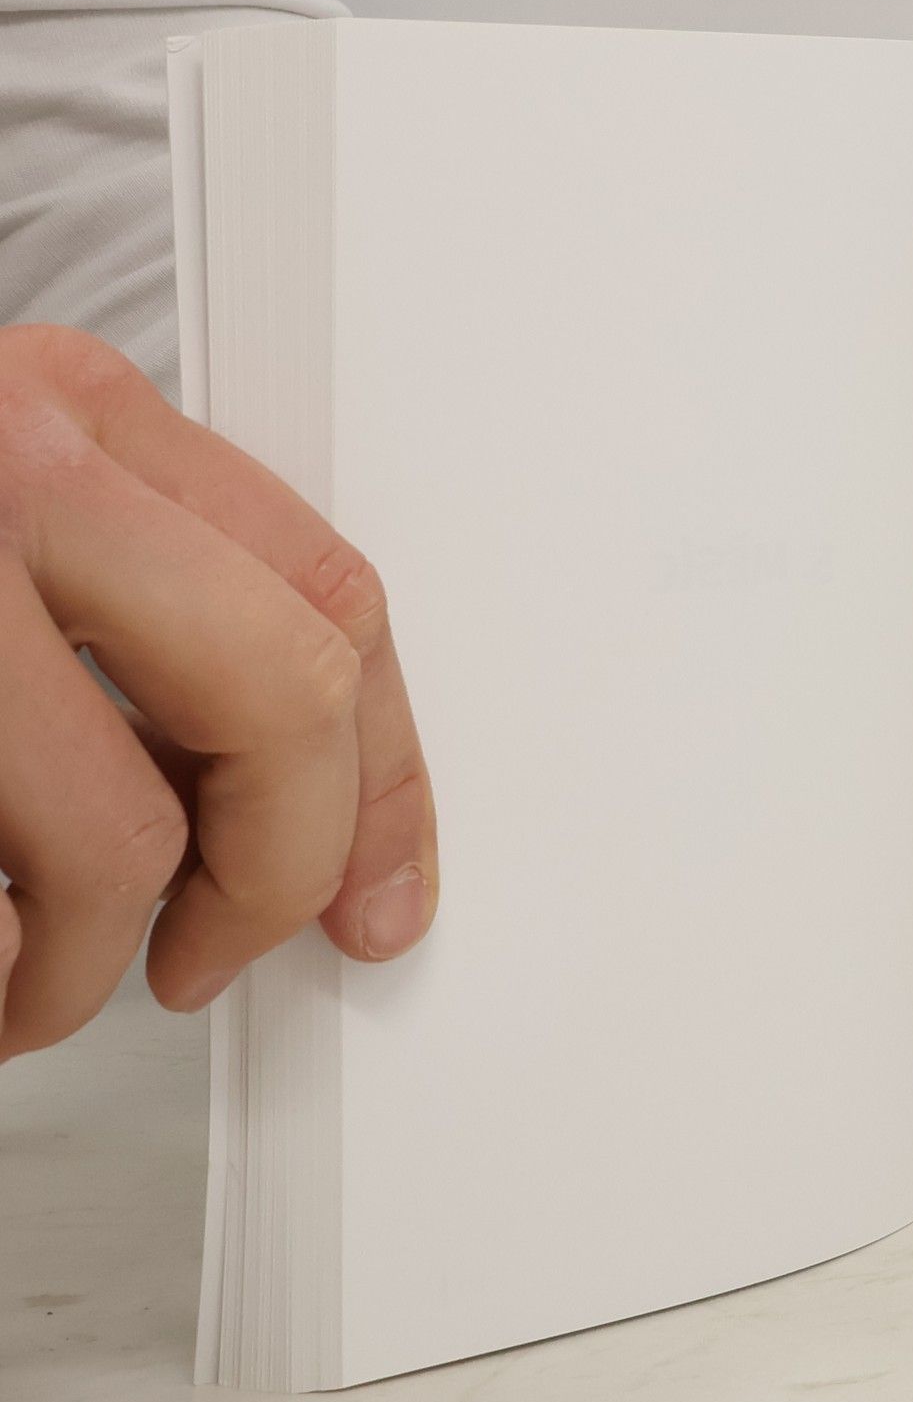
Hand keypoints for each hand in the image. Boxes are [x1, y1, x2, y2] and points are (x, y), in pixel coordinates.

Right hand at [0, 326, 437, 1058]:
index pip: (332, 596)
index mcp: (59, 413)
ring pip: (106, 838)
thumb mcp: (0, 526)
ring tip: (21, 987)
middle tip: (214, 951)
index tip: (383, 886)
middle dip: (277, 871)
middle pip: (282, 698)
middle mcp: (1, 468)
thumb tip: (310, 804)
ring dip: (76, 968)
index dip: (385, 774)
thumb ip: (133, 617)